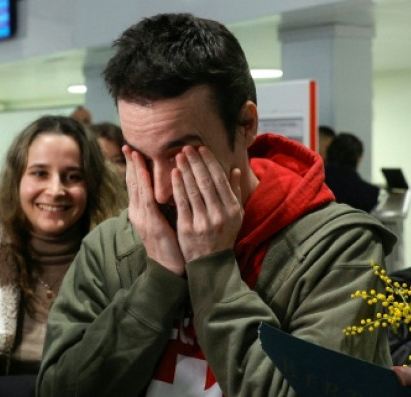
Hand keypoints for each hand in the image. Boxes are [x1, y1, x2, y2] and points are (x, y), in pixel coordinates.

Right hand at [124, 146, 184, 274]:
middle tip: (127, 146)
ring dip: (135, 170)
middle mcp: (138, 213)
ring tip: (133, 153)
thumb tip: (172, 186)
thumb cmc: (171, 243)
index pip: (136, 184)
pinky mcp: (151, 224)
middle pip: (133, 183)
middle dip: (130, 164)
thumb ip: (165, 203)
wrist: (169, 268)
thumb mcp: (166, 219)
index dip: (134, 167)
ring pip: (137, 189)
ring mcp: (143, 218)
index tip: (132, 150)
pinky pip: (147, 201)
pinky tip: (143, 173)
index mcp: (141, 211)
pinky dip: (144, 185)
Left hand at [172, 145, 242, 262]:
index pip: (220, 180)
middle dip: (196, 162)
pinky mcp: (188, 228)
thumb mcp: (236, 216)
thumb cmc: (223, 235)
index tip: (201, 148)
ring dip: (185, 170)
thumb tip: (236, 170)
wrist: (210, 263)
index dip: (210, 162)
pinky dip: (178, 186)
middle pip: (206, 182)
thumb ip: (235, 192)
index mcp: (232, 209)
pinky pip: (182, 203)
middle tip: (186, 147)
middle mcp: (219, 214)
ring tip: (178, 156)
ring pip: (193, 190)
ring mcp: (203, 221)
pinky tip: (174, 174)